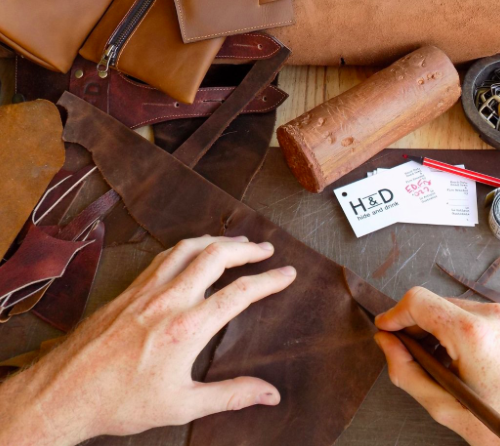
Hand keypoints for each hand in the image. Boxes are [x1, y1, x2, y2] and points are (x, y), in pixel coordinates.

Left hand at [0, 235, 295, 445]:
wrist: (64, 393)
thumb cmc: (120, 402)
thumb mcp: (182, 406)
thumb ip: (231, 395)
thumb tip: (270, 394)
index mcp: (187, 328)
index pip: (240, 293)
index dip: (270, 280)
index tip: (288, 273)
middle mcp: (168, 300)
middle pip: (216, 256)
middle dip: (247, 249)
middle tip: (266, 249)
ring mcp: (146, 290)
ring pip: (189, 248)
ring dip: (218, 240)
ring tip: (237, 242)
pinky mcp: (129, 289)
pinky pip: (165, 255)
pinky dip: (188, 246)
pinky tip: (194, 252)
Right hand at [374, 287, 499, 445]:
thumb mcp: (446, 408)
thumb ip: (407, 372)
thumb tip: (387, 344)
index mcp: (473, 333)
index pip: (418, 301)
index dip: (394, 314)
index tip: (385, 331)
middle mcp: (493, 315)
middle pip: (435, 303)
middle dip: (415, 325)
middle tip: (407, 356)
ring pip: (453, 308)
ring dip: (436, 329)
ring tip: (435, 366)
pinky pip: (474, 316)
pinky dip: (457, 331)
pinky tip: (458, 363)